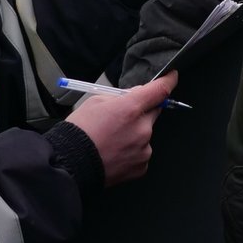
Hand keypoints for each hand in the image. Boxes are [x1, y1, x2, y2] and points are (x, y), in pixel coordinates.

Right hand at [69, 72, 179, 186]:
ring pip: (145, 134)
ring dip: (135, 133)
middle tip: (120, 119)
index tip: (172, 77)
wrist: (69, 164)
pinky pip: (142, 152)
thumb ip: (120, 97)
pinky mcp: (141, 166)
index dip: (169, 81)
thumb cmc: (79, 133)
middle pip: (153, 112)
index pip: (160, 90)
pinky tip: (115, 152)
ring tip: (112, 140)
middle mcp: (142, 129)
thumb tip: (136, 95)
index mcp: (131, 108)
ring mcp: (143, 149)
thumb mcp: (96, 102)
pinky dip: (132, 150)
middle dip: (142, 112)